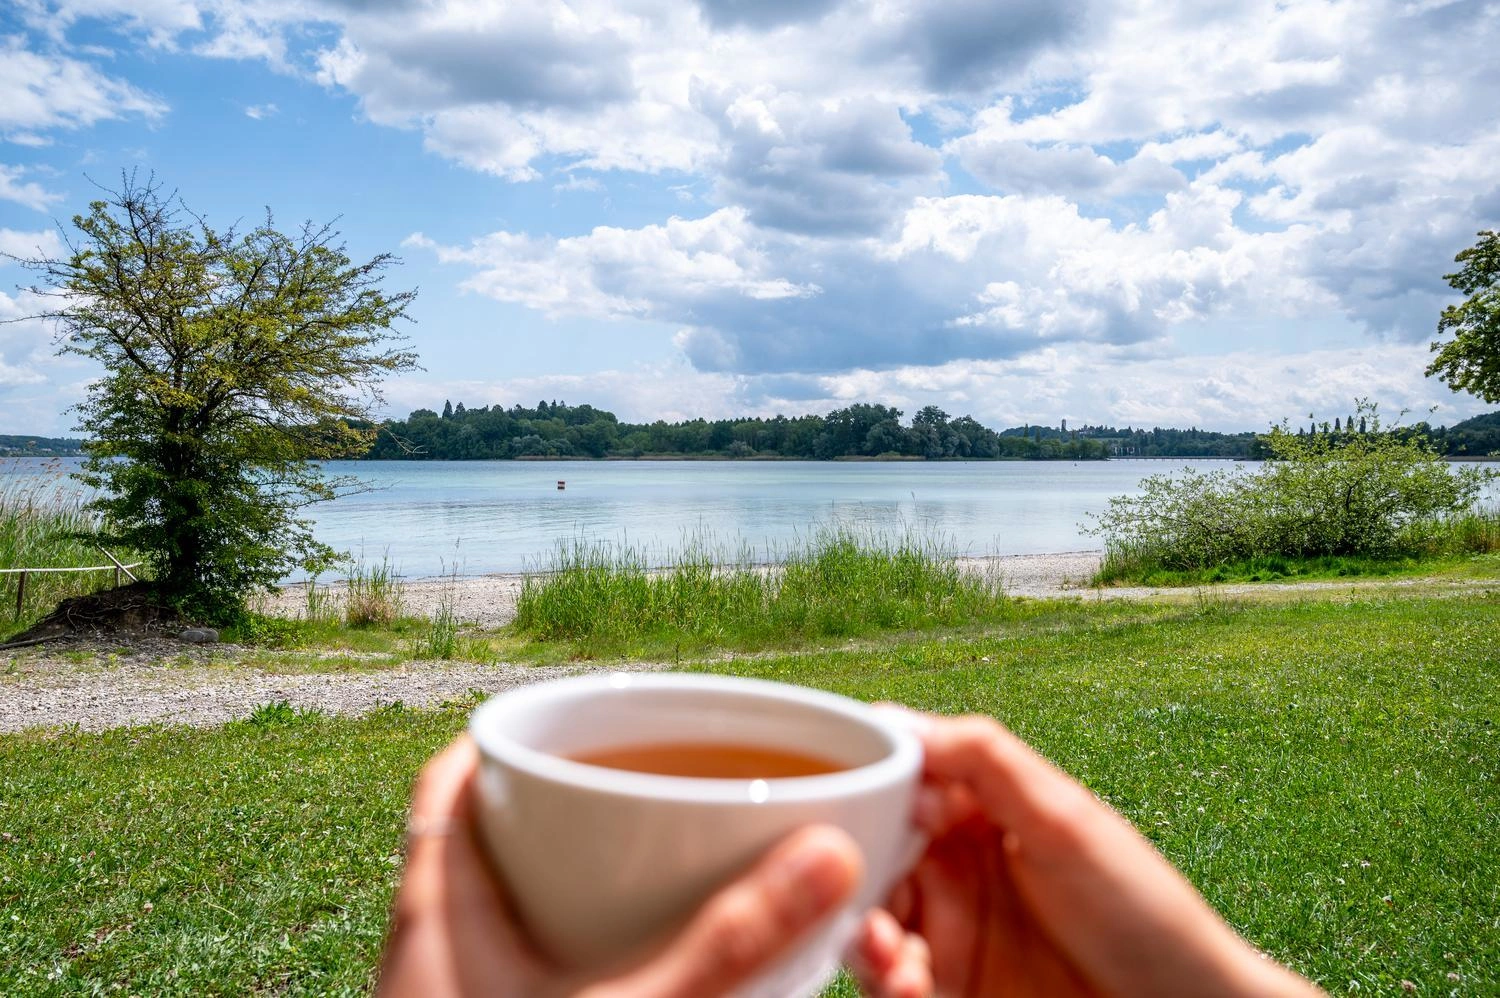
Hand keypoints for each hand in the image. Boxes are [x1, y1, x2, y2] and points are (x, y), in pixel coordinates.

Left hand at [377, 736, 864, 997]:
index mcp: (437, 911)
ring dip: (576, 881)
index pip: (454, 778)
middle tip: (642, 789)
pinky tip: (639, 972)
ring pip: (506, 911)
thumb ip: (730, 942)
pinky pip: (521, 974)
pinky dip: (579, 952)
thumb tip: (831, 853)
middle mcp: (429, 952)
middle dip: (565, 804)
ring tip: (657, 867)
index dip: (516, 735)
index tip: (588, 716)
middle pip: (486, 835)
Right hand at [848, 714, 1322, 997]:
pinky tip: (905, 980)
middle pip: (864, 852)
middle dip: (847, 865)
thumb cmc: (1147, 915)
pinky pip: (889, 981)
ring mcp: (948, 932)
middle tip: (844, 877)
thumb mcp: (1067, 819)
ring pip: (867, 919)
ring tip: (882, 945)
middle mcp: (952, 868)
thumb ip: (985, 760)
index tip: (835, 792)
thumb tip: (897, 721)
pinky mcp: (946, 989)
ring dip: (862, 930)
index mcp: (977, 811)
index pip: (895, 779)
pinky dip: (884, 980)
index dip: (860, 783)